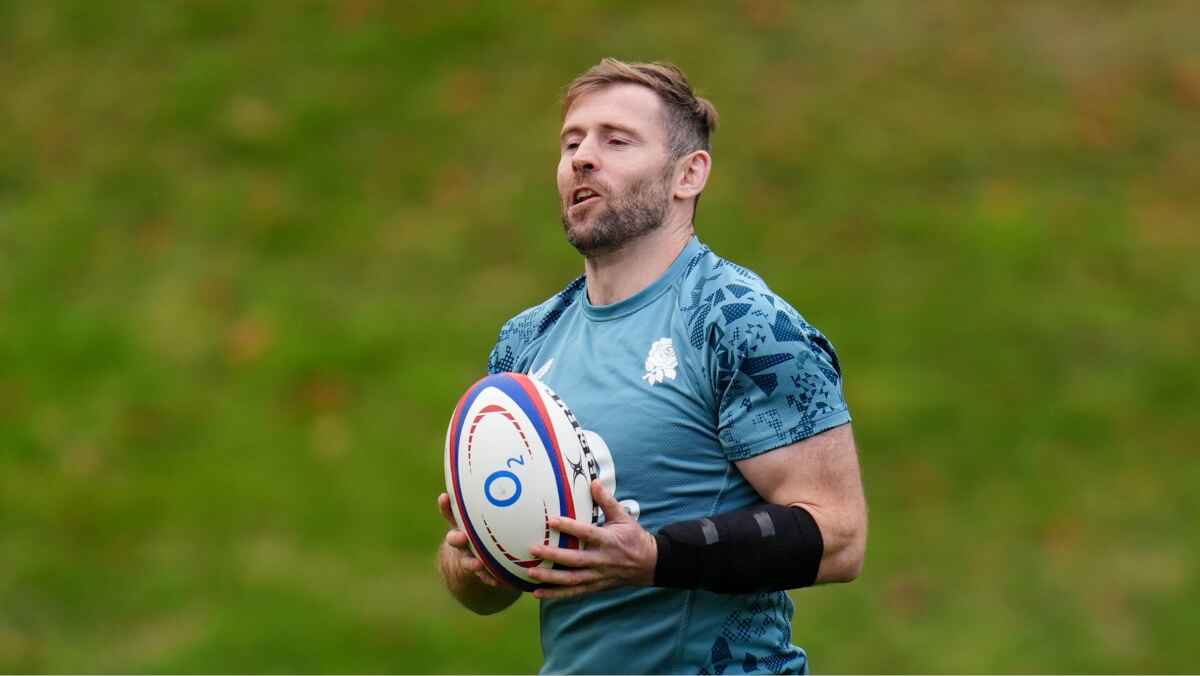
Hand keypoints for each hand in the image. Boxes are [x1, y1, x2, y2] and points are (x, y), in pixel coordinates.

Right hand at [438, 492, 500, 587]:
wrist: (483, 562)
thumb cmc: (494, 529)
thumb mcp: (495, 513)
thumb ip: (503, 498)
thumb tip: (526, 469)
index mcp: (465, 524)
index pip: (452, 513)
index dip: (446, 506)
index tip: (444, 497)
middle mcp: (464, 540)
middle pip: (454, 538)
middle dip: (456, 537)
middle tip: (459, 536)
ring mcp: (470, 557)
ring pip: (467, 560)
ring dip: (471, 562)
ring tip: (477, 563)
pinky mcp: (482, 573)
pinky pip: (484, 577)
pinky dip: (490, 578)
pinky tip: (498, 581)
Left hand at [527, 480, 656, 598]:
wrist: (650, 565)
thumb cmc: (634, 538)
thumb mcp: (624, 517)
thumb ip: (607, 501)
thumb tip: (594, 482)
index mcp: (609, 541)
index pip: (587, 533)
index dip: (569, 527)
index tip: (551, 521)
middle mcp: (602, 560)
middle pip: (575, 560)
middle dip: (553, 556)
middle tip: (533, 549)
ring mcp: (598, 576)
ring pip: (571, 580)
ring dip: (550, 578)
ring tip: (530, 573)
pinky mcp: (595, 587)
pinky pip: (573, 592)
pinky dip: (555, 594)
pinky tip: (537, 593)